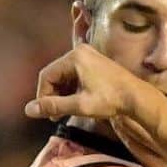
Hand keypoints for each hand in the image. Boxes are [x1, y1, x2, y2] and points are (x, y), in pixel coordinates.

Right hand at [24, 44, 156, 123]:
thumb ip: (53, 106)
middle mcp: (80, 52)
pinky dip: (71, 89)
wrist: (137, 97)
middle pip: (55, 74)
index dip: (42, 96)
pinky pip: (74, 75)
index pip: (46, 76)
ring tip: (65, 111)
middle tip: (55, 115)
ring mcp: (88, 55)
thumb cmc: (111, 100)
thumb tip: (28, 110)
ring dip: (62, 93)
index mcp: (74, 57)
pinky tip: (75, 102)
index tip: (45, 113)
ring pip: (64, 75)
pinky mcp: (94, 62)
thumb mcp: (79, 105)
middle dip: (52, 95)